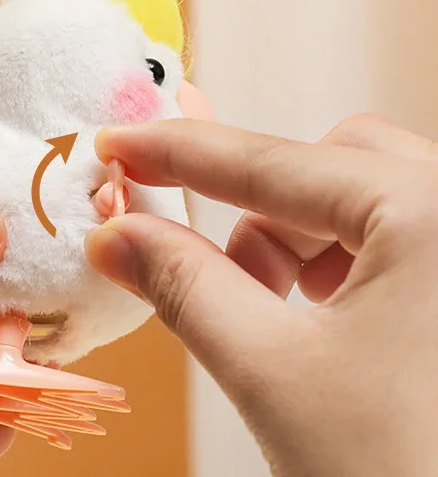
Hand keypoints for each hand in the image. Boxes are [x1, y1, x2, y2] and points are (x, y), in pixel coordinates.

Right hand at [86, 115, 437, 475]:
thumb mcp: (274, 376)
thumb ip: (183, 284)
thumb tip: (116, 237)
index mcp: (433, 213)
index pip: (271, 163)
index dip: (178, 153)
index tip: (119, 147)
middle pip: (332, 165)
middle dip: (264, 215)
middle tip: (232, 283)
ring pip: (369, 199)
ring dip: (306, 244)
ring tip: (290, 323)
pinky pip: (408, 236)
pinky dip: (352, 265)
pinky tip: (343, 332)